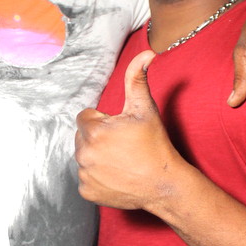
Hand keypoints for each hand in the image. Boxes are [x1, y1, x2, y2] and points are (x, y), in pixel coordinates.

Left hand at [75, 50, 174, 208]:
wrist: (163, 184)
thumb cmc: (155, 145)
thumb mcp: (145, 109)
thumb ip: (138, 79)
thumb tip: (146, 54)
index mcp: (93, 131)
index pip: (84, 117)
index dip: (103, 121)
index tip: (119, 129)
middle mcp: (83, 154)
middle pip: (82, 137)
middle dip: (98, 138)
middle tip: (122, 145)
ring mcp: (84, 175)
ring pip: (84, 158)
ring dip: (97, 156)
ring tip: (121, 160)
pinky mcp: (87, 191)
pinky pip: (86, 178)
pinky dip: (97, 177)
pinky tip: (117, 175)